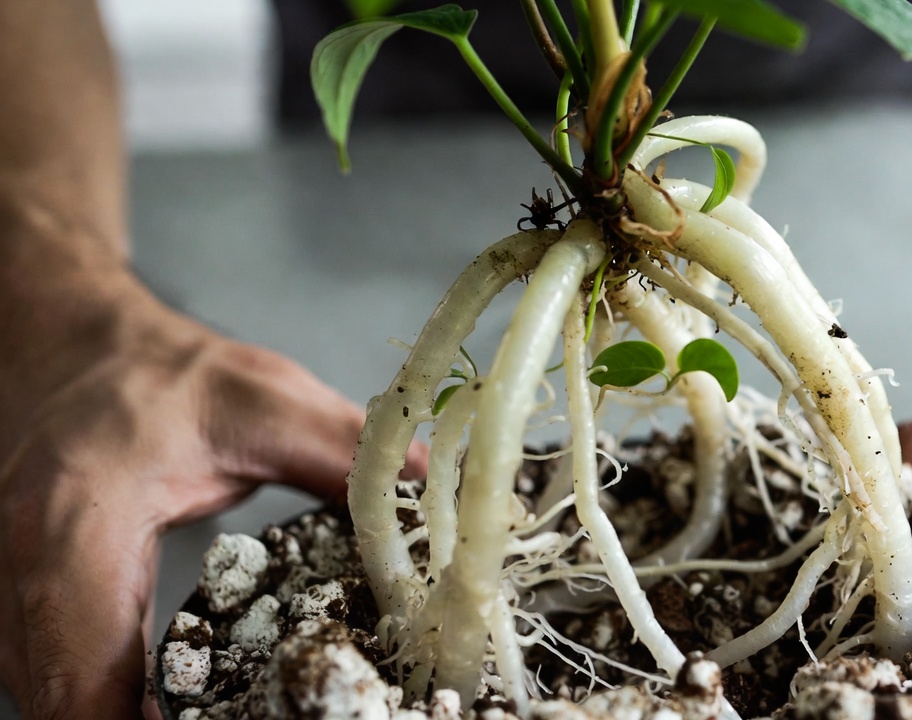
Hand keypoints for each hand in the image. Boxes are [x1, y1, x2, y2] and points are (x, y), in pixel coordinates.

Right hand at [0, 270, 427, 718]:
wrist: (85, 356)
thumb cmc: (168, 378)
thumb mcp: (271, 403)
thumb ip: (349, 454)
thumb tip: (428, 494)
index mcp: (81, 519)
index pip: (86, 668)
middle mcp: (23, 566)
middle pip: (62, 701)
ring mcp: (8, 589)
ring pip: (47, 694)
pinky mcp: (20, 604)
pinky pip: (51, 677)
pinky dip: (100, 703)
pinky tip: (160, 712)